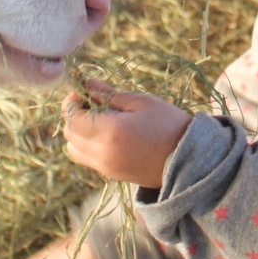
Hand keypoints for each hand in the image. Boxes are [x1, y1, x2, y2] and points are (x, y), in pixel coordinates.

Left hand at [63, 79, 192, 187]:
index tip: (82, 92)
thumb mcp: (142, 102)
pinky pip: (86, 159)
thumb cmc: (168, 125)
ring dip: (77, 132)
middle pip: (69, 134)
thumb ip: (111, 95)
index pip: (72, 118)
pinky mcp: (111, 174)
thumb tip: (88, 84)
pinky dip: (86, 145)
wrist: (188, 160)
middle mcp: (102, 153)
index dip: (71, 103)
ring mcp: (105, 167)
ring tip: (96, 119)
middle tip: (89, 102)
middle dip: (72, 116)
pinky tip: (105, 133)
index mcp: (110, 132)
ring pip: (73, 149)